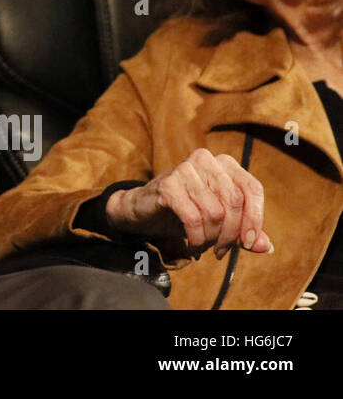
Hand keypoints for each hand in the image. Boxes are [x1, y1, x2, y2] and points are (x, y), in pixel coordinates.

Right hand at [105, 148, 273, 260]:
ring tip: (203, 245)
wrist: (143, 211)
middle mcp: (205, 160)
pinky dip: (196, 237)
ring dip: (211, 238)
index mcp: (224, 163)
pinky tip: (191, 244)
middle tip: (221, 251)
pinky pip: (193, 218)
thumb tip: (267, 247)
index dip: (255, 219)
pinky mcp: (167, 184)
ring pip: (215, 213)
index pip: (252, 189)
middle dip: (230, 234)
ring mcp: (185, 169)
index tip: (250, 243)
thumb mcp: (219, 222)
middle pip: (234, 202)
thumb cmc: (185, 212)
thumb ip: (243, 232)